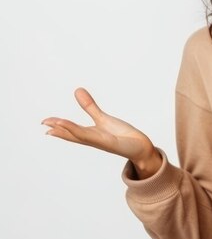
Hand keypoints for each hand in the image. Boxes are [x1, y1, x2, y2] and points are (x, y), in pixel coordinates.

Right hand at [42, 87, 161, 177]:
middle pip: (72, 134)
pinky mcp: (109, 143)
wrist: (140, 147)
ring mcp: (101, 142)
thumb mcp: (103, 118)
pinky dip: (85, 132)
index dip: (58, 126)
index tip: (45, 121)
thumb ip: (90, 107)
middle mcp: (94, 139)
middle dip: (58, 129)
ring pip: (81, 135)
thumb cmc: (121, 135)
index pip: (71, 130)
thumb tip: (77, 90)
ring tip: (53, 124)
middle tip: (44, 123)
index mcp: (90, 134)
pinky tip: (80, 128)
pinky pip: (94, 136)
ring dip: (67, 130)